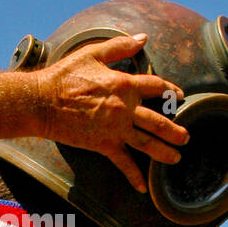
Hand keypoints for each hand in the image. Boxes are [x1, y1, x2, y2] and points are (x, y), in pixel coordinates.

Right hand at [37, 34, 188, 191]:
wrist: (42, 101)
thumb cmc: (64, 75)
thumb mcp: (93, 54)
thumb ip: (120, 46)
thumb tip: (143, 38)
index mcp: (125, 84)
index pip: (155, 87)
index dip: (169, 90)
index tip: (178, 96)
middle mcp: (125, 108)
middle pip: (159, 121)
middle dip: (175, 130)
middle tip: (185, 137)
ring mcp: (116, 129)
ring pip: (147, 143)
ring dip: (164, 152)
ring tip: (176, 158)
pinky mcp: (103, 145)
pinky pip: (123, 163)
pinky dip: (134, 176)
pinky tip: (143, 187)